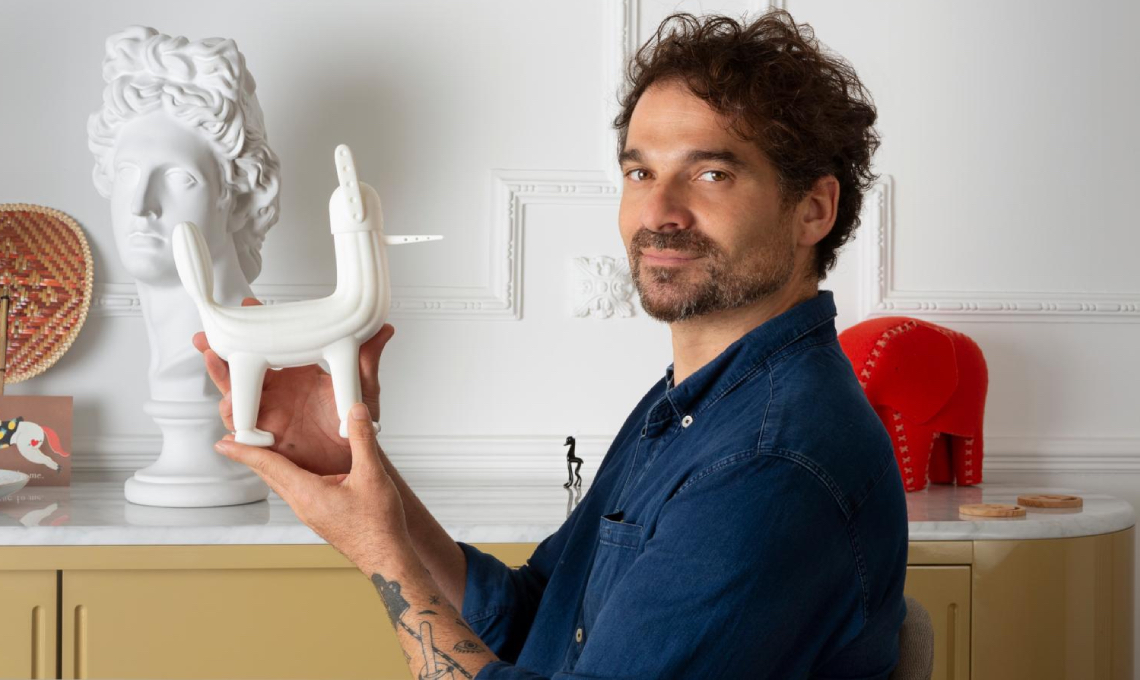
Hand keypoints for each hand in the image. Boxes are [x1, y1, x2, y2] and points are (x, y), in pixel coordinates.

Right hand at [192, 297, 394, 475]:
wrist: (354, 459)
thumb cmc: (357, 424)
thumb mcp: (364, 389)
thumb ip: (368, 359)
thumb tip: (383, 329)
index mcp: (299, 373)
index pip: (274, 345)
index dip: (260, 326)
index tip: (250, 305)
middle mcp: (279, 391)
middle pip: (243, 367)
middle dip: (221, 350)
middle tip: (207, 336)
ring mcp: (269, 412)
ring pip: (236, 393)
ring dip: (221, 378)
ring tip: (214, 363)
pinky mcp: (265, 436)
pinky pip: (242, 426)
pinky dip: (233, 415)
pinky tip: (228, 405)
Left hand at [215, 402, 411, 569]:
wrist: (386, 558)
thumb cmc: (378, 526)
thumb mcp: (372, 475)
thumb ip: (362, 439)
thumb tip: (354, 413)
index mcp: (308, 494)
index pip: (269, 466)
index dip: (245, 451)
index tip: (223, 444)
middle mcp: (303, 505)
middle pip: (269, 475)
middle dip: (249, 456)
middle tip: (232, 442)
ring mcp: (309, 513)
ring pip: (281, 484)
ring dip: (268, 466)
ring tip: (259, 451)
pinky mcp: (319, 516)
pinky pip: (295, 491)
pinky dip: (286, 475)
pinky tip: (295, 471)